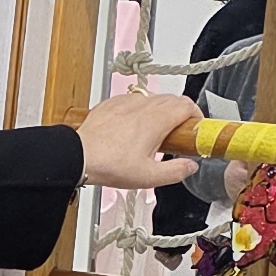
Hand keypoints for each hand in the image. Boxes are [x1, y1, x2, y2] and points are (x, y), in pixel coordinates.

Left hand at [73, 88, 200, 190]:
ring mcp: (126, 101)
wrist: (79, 156)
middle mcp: (143, 106)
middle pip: (172, 99)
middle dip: (180, 114)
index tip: (195, 128)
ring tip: (155, 133)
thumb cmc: (110, 165)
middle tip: (178, 134)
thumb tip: (190, 166)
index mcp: (156, 120)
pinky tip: (134, 128)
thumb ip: (176, 171)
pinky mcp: (112, 103)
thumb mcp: (149, 177)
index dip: (197, 115)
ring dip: (160, 111)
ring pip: (153, 98)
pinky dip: (140, 110)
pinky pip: (133, 100)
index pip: (187, 105)